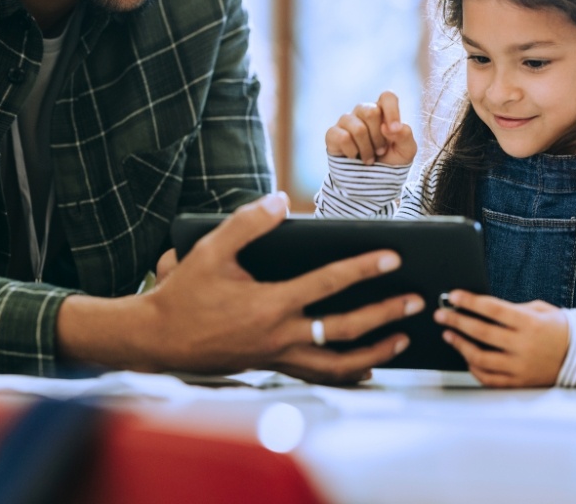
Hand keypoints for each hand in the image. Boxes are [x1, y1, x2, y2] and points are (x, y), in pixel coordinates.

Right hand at [142, 193, 422, 383]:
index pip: (327, 284)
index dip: (362, 268)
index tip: (393, 257)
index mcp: (269, 306)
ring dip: (375, 353)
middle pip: (345, 329)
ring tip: (402, 338)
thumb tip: (282, 200)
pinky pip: (320, 376)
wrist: (159, 340)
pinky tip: (367, 367)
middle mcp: (280, 337)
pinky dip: (348, 373)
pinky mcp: (274, 367)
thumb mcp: (210, 250)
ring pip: (338, 365)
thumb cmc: (185, 293)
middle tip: (416, 301)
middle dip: (385, 315)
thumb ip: (247, 222)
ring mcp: (279, 357)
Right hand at [325, 90, 416, 165]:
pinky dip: (352, 152)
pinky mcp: (333, 133)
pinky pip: (343, 137)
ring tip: (370, 158)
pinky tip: (354, 157)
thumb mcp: (406, 150)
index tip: (395, 130)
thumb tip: (388, 127)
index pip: (387, 97)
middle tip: (381, 151)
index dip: (392, 111)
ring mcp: (346, 121)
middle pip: (371, 112)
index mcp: (383, 110)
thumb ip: (405, 135)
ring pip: (358, 128)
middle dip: (379, 138)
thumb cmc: (391, 160)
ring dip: (367, 149)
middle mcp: (363, 111)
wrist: (372, 181)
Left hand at [434, 292, 568, 387]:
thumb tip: (482, 307)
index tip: (452, 296)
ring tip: (449, 335)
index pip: (492, 308)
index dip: (469, 301)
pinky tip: (466, 358)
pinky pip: (489, 378)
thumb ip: (513, 309)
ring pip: (480, 358)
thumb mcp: (540, 310)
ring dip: (460, 345)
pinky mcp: (519, 382)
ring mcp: (520, 366)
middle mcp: (523, 345)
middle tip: (441, 315)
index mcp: (529, 323)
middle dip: (456, 321)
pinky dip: (474, 368)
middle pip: (481, 332)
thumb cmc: (560, 329)